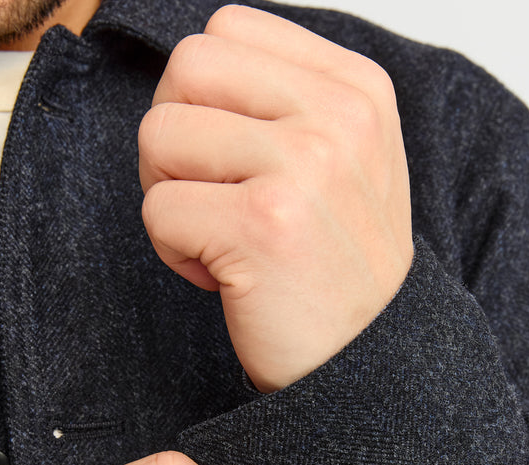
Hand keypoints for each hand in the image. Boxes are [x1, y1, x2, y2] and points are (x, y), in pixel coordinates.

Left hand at [138, 5, 412, 391]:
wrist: (369, 366)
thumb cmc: (337, 269)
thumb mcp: (346, 161)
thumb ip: (285, 100)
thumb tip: (189, 69)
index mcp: (357, 88)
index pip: (227, 30)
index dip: (205, 96)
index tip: (233, 158)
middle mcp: (337, 117)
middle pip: (186, 68)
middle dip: (174, 138)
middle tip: (209, 197)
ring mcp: (303, 168)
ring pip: (160, 135)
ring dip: (170, 197)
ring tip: (220, 240)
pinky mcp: (261, 226)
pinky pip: (158, 211)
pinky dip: (173, 252)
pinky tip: (221, 278)